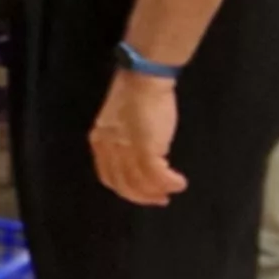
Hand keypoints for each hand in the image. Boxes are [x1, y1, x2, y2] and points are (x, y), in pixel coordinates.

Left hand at [90, 69, 184, 206]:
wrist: (144, 78)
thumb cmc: (137, 94)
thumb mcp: (121, 122)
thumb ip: (124, 141)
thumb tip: (140, 159)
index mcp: (100, 141)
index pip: (109, 176)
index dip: (125, 189)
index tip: (141, 193)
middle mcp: (109, 149)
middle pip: (123, 184)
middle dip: (142, 196)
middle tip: (160, 200)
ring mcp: (126, 150)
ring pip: (140, 183)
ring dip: (158, 191)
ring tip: (172, 190)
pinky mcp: (145, 148)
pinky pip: (156, 176)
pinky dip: (168, 183)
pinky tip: (178, 183)